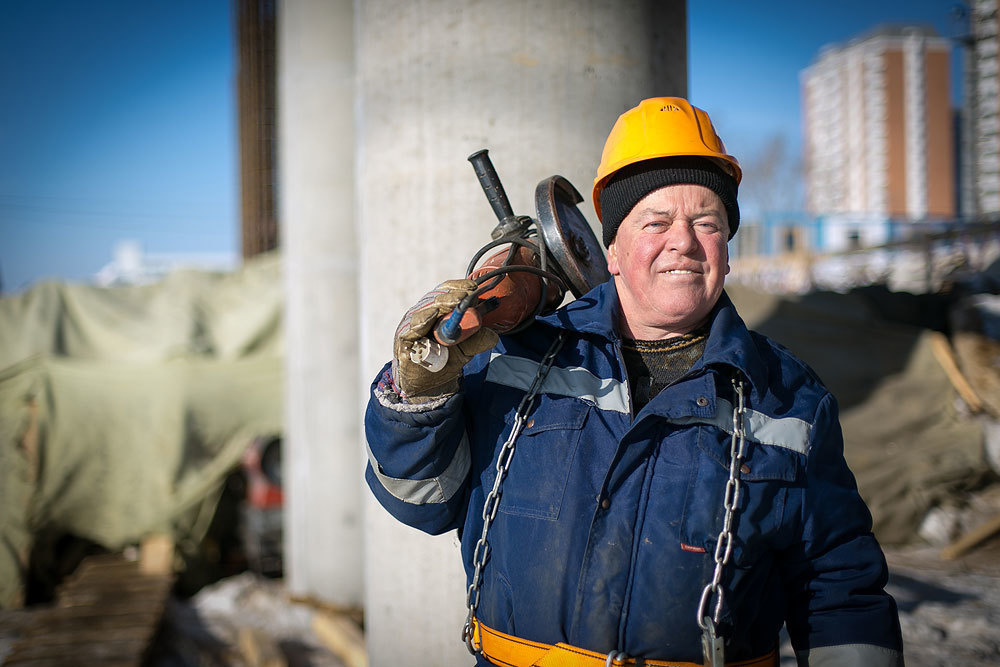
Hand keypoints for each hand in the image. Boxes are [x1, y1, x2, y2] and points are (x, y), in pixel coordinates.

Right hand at [392, 280, 498, 399]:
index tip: (474, 288)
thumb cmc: (444, 362)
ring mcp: (412, 326)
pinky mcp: (403, 339)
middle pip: (435, 298)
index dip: (459, 287)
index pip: (446, 292)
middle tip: (466, 295)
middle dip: (452, 295)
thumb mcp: (466, 350)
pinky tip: (431, 316)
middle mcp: (424, 315)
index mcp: (439, 312)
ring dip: (440, 305)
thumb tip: (493, 335)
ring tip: (454, 302)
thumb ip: (477, 341)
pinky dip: (421, 321)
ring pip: (424, 310)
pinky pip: (410, 328)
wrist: (429, 386)